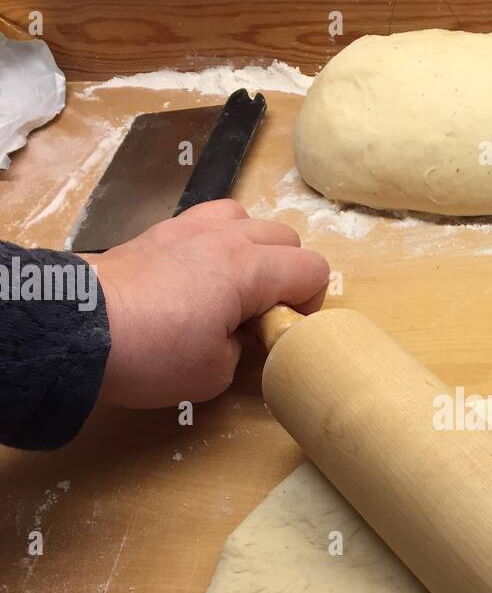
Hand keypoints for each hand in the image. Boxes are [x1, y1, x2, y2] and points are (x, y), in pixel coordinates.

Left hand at [87, 201, 328, 407]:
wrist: (78, 329)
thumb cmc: (152, 354)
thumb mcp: (215, 373)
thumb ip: (244, 347)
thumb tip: (240, 332)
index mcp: (249, 268)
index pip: (312, 269)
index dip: (309, 302)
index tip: (283, 329)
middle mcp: (225, 236)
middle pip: (285, 237)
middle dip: (286, 274)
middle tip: (261, 312)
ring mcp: (189, 226)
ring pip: (246, 218)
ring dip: (253, 249)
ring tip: (232, 285)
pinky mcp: (159, 230)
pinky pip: (208, 221)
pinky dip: (217, 242)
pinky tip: (198, 275)